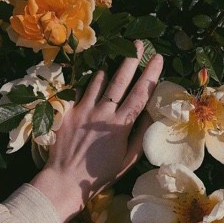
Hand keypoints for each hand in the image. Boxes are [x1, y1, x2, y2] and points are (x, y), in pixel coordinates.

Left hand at [30, 41, 162, 222]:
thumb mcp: (127, 159)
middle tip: (138, 43)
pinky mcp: (67, 111)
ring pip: (98, 81)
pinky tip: (94, 77)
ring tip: (115, 61)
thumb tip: (150, 112)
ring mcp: (83, 109)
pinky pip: (80, 90)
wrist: (65, 179)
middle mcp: (102, 112)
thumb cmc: (100, 173)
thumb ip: (140, 134)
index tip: (158, 57)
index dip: (151, 74)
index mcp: (120, 125)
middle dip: (131, 59)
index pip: (140, 94)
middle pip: (119, 80)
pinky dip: (89, 82)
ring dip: (109, 69)